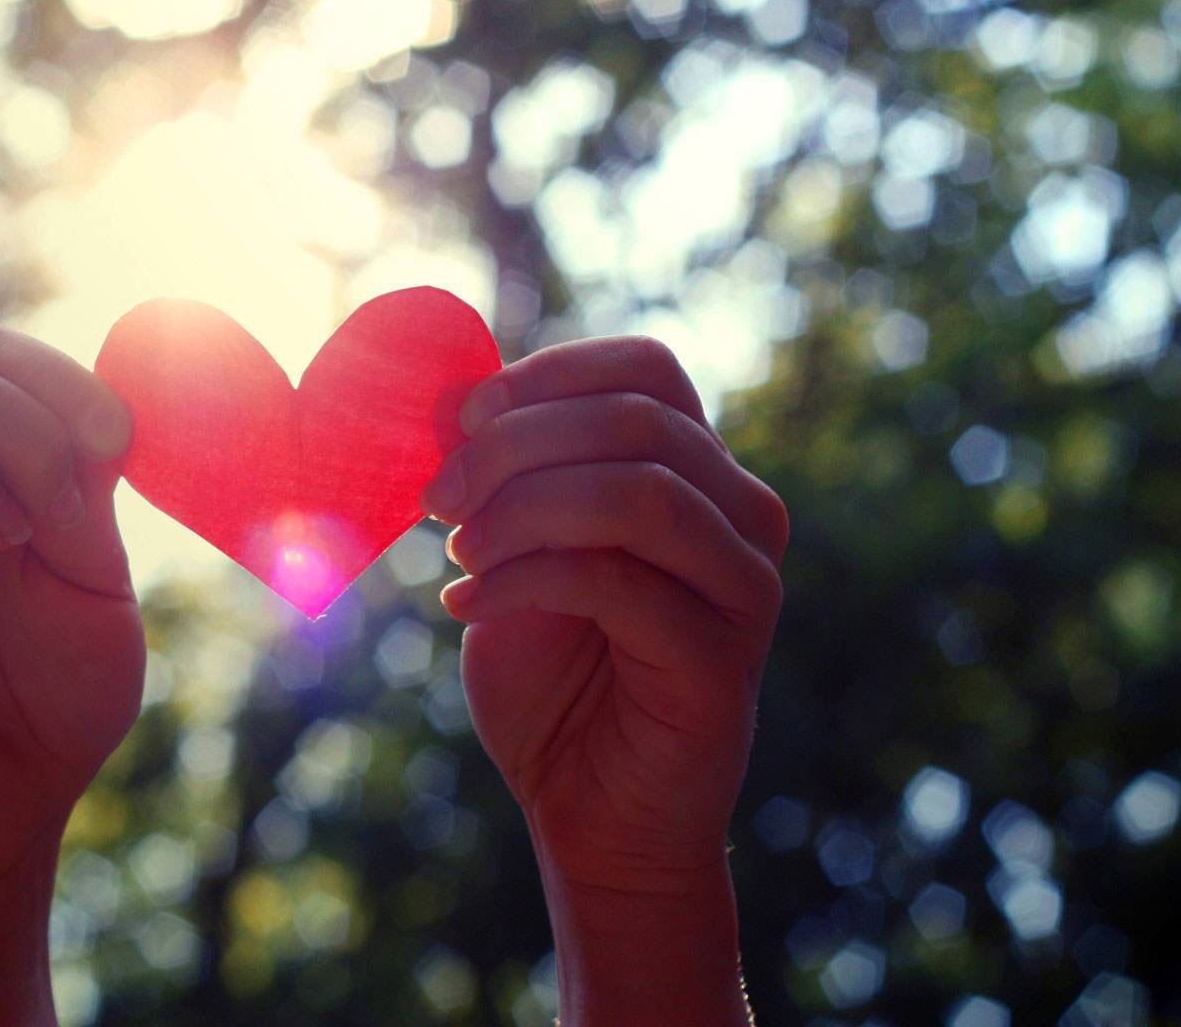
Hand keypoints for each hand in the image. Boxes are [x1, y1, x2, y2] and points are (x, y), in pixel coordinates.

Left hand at [423, 335, 785, 1023]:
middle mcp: (741, 515)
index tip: (460, 418)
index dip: (548, 374)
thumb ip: (502, 479)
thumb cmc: (550, 677)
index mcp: (696, 472)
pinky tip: (464, 606)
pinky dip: (525, 581)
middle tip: (436, 496)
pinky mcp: (723, 660)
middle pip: (636, 422)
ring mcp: (744, 587)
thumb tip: (447, 399)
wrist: (587, 812)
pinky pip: (620, 585)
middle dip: (514, 445)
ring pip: (640, 494)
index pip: (647, 370)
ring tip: (456, 553)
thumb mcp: (513, 555)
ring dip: (524, 509)